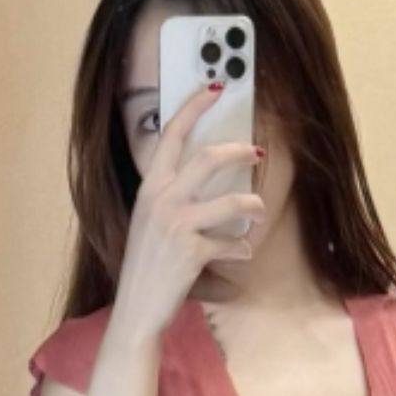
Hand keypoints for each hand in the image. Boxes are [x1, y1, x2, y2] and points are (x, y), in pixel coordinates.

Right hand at [111, 76, 264, 344]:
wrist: (136, 309)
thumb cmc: (145, 266)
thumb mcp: (150, 222)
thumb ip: (170, 198)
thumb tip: (205, 184)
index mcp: (150, 188)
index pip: (172, 135)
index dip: (194, 107)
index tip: (215, 86)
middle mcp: (162, 200)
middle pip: (209, 158)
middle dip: (239, 152)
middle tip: (257, 152)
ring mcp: (177, 225)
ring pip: (231, 202)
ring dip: (252, 207)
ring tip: (259, 211)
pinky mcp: (193, 252)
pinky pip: (231, 243)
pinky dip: (241, 249)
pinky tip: (242, 254)